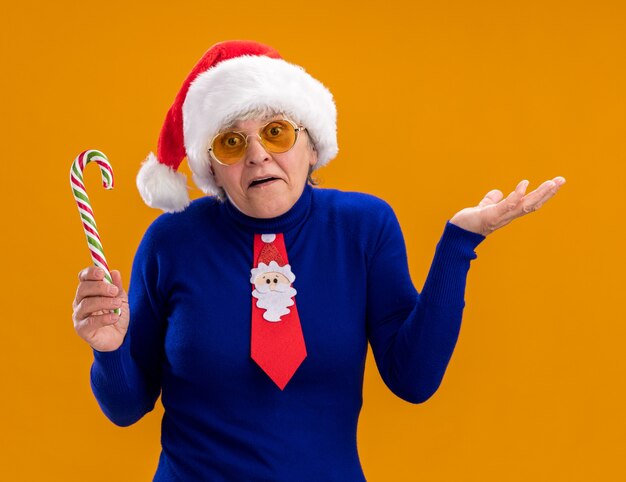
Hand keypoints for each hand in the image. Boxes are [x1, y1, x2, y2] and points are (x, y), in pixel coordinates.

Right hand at [72, 267, 129, 351]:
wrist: (119, 337)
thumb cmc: (116, 315)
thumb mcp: (120, 299)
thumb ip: (117, 286)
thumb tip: (114, 272)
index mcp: (88, 291)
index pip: (83, 277)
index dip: (90, 273)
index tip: (102, 272)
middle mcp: (80, 301)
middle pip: (83, 288)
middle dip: (100, 287)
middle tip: (114, 291)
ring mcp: (79, 315)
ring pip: (86, 304)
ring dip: (104, 302)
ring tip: (117, 304)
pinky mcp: (82, 329)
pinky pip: (89, 322)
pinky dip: (104, 318)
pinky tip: (115, 317)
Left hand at [449, 177, 565, 235]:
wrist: (457, 234)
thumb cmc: (471, 222)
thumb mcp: (484, 207)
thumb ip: (491, 200)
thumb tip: (497, 192)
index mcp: (509, 213)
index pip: (530, 202)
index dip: (544, 194)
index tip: (556, 182)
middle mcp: (508, 216)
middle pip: (533, 203)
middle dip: (548, 192)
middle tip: (562, 180)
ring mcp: (501, 217)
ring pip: (525, 205)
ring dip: (540, 194)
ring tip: (552, 183)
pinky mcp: (491, 216)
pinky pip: (507, 205)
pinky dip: (517, 195)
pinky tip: (524, 184)